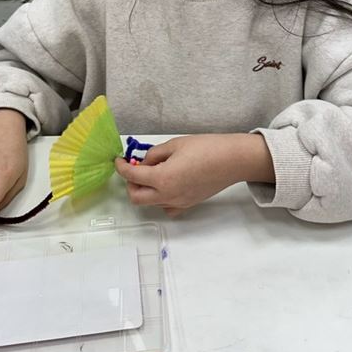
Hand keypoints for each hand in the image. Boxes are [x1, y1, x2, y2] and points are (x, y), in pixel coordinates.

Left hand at [115, 133, 274, 215]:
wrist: (232, 160)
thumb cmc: (205, 147)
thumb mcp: (175, 144)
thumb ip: (155, 155)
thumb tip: (144, 163)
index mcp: (162, 178)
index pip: (132, 175)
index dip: (121, 167)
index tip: (119, 160)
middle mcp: (167, 195)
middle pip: (136, 197)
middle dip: (130, 183)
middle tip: (134, 169)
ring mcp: (178, 202)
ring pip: (150, 204)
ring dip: (144, 191)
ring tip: (151, 174)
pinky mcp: (188, 204)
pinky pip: (166, 207)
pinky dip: (159, 199)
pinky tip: (166, 186)